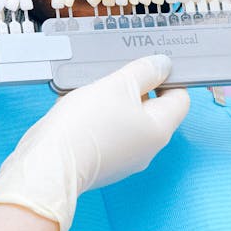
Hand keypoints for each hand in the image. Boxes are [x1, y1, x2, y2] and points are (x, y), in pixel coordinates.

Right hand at [0, 54, 189, 230]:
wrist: (50, 162)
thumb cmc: (86, 123)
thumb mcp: (118, 84)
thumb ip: (144, 71)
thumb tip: (163, 65)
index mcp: (159, 130)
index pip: (180, 99)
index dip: (168, 78)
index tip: (148, 66)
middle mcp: (147, 149)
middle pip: (152, 110)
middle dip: (134, 89)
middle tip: (114, 75)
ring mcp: (124, 160)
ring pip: (127, 122)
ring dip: (112, 103)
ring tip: (90, 91)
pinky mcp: (102, 165)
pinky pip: (107, 135)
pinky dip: (97, 120)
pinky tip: (77, 111)